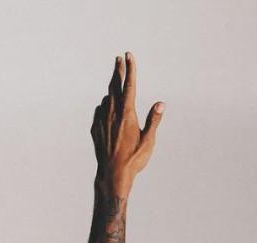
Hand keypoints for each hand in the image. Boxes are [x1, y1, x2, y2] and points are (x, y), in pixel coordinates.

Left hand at [90, 51, 163, 195]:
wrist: (113, 174)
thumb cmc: (134, 159)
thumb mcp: (148, 141)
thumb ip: (153, 120)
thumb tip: (161, 104)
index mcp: (127, 114)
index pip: (130, 86)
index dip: (130, 69)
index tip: (129, 55)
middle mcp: (113, 113)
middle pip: (114, 86)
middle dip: (117, 71)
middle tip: (118, 59)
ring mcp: (103, 120)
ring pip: (107, 98)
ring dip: (112, 90)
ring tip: (115, 86)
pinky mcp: (96, 128)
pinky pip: (100, 111)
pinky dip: (105, 106)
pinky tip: (107, 109)